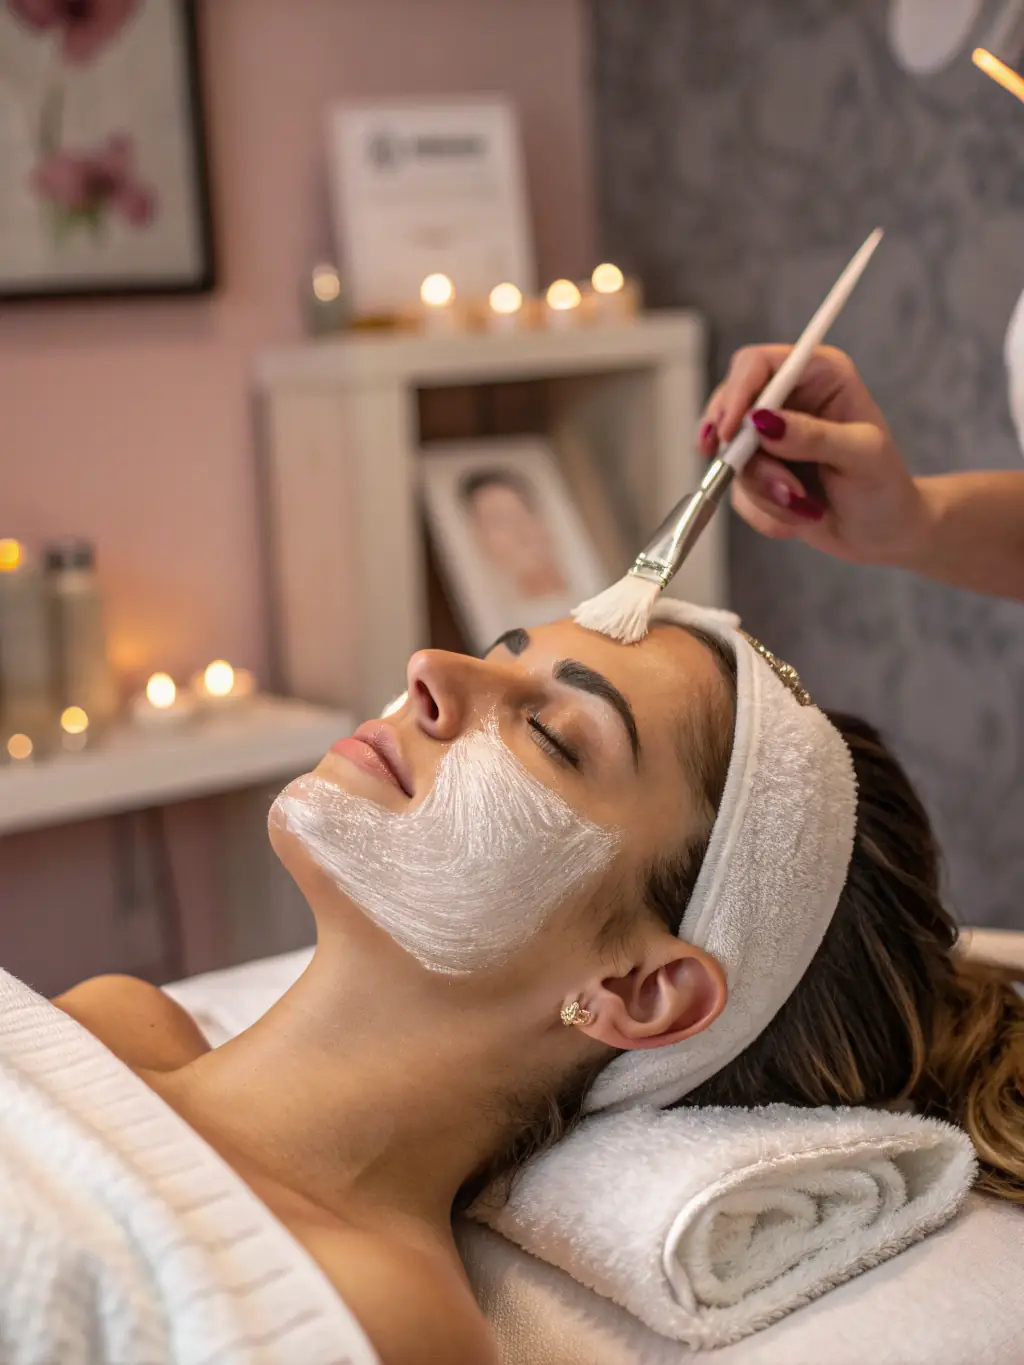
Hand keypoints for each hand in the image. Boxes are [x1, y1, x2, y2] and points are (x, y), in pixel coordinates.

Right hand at [699, 344, 931, 567]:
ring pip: (731, 457)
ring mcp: (767, 438)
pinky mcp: (756, 472)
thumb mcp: (861, 455)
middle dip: (744, 455)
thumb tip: (763, 422)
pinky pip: (737, 491)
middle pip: (729, 409)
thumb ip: (814, 436)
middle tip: (774, 485)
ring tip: (803, 505)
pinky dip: (765, 511)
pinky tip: (799, 515)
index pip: (757, 364)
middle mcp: (787, 400)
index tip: (729, 432)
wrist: (881, 532)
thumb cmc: (883, 486)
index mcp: (819, 375)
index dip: (736, 393)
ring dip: (763, 490)